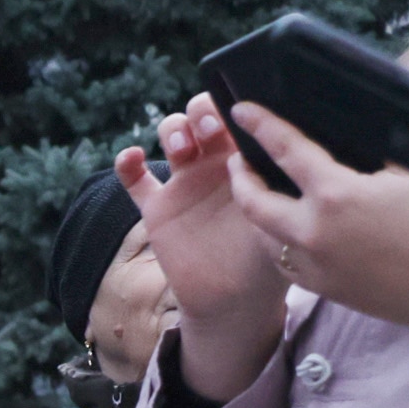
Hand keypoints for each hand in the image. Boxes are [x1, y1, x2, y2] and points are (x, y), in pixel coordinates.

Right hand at [120, 101, 285, 400]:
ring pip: (171, 136)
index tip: (237, 114)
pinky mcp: (157, 207)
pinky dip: (126, 164)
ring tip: (182, 149)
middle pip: (200, 116)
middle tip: (210, 129)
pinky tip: (131, 156)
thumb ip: (274, 193)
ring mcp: (184, 183)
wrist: (234, 301)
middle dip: (202, 112)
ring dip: (174, 131)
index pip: (236, 118)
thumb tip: (281, 159)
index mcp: (246, 161)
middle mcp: (214, 164)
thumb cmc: (266, 261)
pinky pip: (135, 181)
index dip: (232, 106)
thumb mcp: (279, 221)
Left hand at [222, 100, 408, 331]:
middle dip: (241, 178)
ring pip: (265, 238)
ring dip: (256, 213)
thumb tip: (358, 133)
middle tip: (240, 160)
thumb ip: (379, 151)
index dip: (262, 126)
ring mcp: (315, 267)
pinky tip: (290, 231)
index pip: (286, 150)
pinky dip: (279, 242)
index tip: (243, 110)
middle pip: (254, 204)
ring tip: (261, 194)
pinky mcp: (327, 291)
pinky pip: (286, 264)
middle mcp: (313, 233)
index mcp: (336, 195)